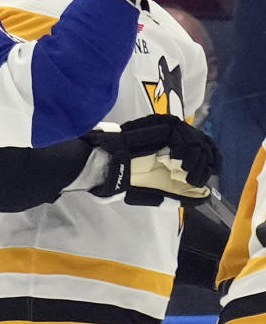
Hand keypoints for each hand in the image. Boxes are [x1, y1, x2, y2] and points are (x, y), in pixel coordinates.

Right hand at [87, 115, 217, 205]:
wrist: (109, 169)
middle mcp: (176, 136)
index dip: (213, 160)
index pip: (206, 147)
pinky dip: (185, 152)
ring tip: (187, 175)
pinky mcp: (163, 126)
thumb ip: (180, 193)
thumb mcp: (159, 190)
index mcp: (176, 148)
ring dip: (197, 161)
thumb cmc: (129, 178)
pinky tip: (177, 164)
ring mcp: (170, 129)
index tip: (208, 176)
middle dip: (206, 165)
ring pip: (198, 141)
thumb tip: (206, 197)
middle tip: (195, 180)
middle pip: (207, 144)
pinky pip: (183, 137)